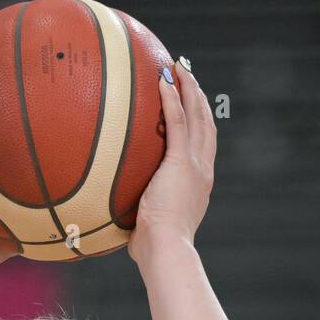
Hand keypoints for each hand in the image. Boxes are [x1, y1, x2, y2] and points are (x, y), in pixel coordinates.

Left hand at [127, 60, 215, 263]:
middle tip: (187, 76)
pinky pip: (178, 123)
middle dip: (198, 97)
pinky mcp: (183, 163)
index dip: (199, 122)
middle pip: (206, 124)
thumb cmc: (155, 249)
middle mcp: (203, 171)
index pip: (203, 146)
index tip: (191, 106)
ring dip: (188, 89)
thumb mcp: (147, 227)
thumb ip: (137, 215)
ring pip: (197, 117)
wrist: (167, 250)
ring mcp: (196, 165)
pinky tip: (163, 80)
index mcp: (199, 184)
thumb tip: (113, 219)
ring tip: (178, 68)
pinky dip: (172, 99)